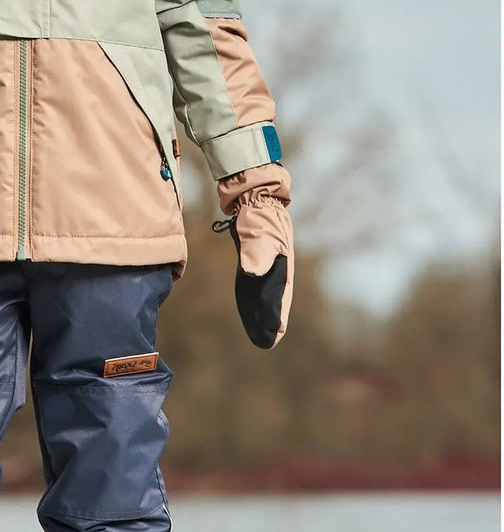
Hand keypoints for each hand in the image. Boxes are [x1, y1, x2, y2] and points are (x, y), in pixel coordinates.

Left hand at [215, 164, 293, 348]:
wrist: (252, 190)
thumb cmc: (258, 212)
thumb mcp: (258, 231)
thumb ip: (257, 251)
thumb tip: (252, 273)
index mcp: (283, 264)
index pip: (281, 298)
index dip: (278, 318)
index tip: (274, 339)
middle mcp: (277, 265)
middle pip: (273, 297)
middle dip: (269, 319)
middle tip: (264, 342)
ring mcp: (266, 259)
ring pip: (263, 291)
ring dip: (260, 309)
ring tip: (256, 331)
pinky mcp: (254, 253)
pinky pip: (253, 280)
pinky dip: (251, 294)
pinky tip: (247, 305)